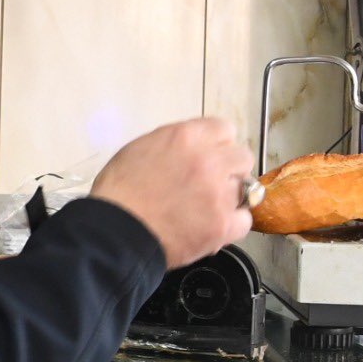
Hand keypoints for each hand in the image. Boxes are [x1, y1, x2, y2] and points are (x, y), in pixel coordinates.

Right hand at [89, 117, 255, 267]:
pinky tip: (214, 226)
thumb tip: (191, 149)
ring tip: (207, 209)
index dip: (218, 144)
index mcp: (187, 137)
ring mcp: (219, 194)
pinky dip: (232, 225)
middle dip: (230, 168)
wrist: (116, 232)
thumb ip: (174, 143)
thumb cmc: (119, 192)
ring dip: (230, 197)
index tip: (212, 156)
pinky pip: (245, 220)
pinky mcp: (222, 225)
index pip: (225, 129)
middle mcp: (209, 161)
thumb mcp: (141, 148)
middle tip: (212, 182)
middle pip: (242, 157)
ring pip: (246, 189)